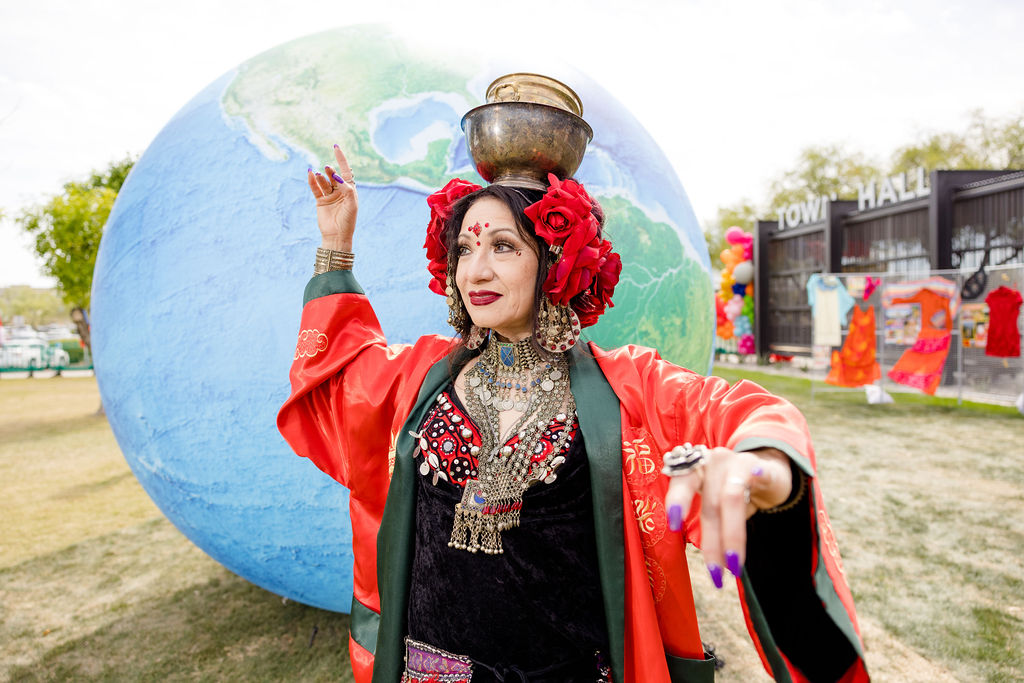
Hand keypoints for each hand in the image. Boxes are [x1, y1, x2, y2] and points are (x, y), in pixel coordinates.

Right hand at [307, 145, 357, 250]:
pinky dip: (312, 181)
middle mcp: (339, 191)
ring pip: (324, 181)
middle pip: (334, 175)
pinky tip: (310, 174)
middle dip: (331, 171)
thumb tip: (336, 176)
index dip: (341, 159)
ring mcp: (329, 195)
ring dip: (321, 176)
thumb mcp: (352, 204)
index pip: (345, 171)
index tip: (336, 147)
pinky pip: (315, 188)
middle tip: (327, 168)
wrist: (337, 235)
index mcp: (350, 190)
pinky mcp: (320, 201)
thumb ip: (347, 189)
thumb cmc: (348, 220)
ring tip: (319, 173)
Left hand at [663, 446, 792, 587]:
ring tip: (734, 566)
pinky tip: (758, 478)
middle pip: (709, 504)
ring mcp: (735, 462)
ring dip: (732, 535)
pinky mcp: (760, 465)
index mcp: (694, 470)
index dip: (676, 501)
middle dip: (712, 542)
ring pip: (731, 498)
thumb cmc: (732, 490)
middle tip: (715, 574)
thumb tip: (712, 566)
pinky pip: (758, 472)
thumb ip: (709, 523)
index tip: (672, 525)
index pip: (681, 481)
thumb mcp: (715, 502)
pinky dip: (758, 476)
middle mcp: (712, 463)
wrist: (765, 467)